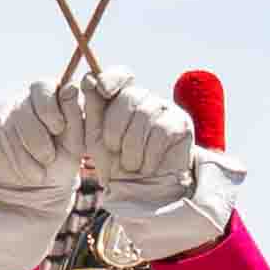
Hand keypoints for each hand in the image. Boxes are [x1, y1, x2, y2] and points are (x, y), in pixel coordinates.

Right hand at [0, 75, 85, 205]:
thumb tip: (71, 87)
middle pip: (22, 111)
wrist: (41, 184)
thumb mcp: (75, 141)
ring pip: (5, 130)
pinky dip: (5, 164)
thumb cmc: (62, 158)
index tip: (58, 128)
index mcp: (46, 95)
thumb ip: (75, 116)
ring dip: (22, 158)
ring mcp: (0, 114)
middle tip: (48, 159)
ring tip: (37, 175)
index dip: (49, 107)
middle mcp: (21, 99)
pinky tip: (18, 174)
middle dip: (36, 139)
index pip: (42, 88)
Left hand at [82, 69, 241, 263]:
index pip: (121, 75)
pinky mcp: (181, 124)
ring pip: (145, 114)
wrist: (142, 195)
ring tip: (132, 164)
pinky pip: (161, 131)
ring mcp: (166, 110)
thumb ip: (92, 110)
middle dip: (115, 127)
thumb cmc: (116, 166)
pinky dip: (149, 154)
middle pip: (130, 96)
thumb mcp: (96, 139)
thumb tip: (88, 79)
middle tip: (114, 150)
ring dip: (132, 147)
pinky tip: (148, 165)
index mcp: (123, 99)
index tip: (103, 90)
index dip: (112, 79)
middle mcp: (146, 100)